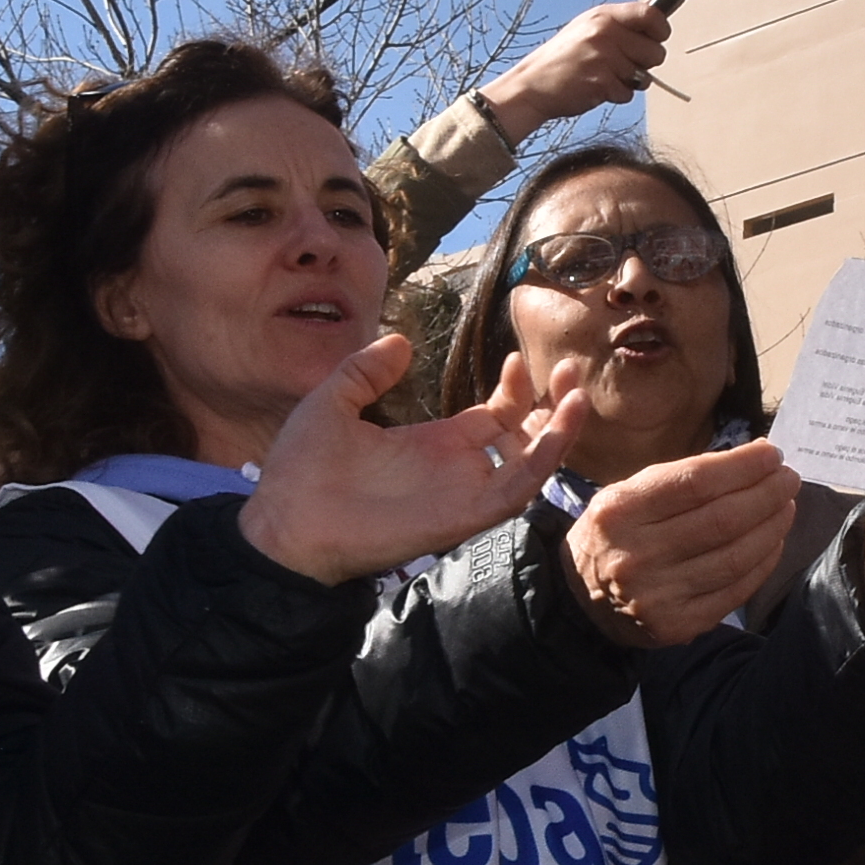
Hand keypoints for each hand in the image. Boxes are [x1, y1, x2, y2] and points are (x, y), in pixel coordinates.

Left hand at [241, 343, 587, 582]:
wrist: (286, 523)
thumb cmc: (301, 470)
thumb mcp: (332, 401)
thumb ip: (365, 371)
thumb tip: (400, 341)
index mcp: (431, 444)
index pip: (492, 417)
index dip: (513, 390)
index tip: (518, 358)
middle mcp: (455, 468)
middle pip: (522, 437)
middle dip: (550, 405)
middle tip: (572, 370)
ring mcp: (463, 491)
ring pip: (530, 463)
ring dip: (559, 430)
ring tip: (578, 392)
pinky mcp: (464, 513)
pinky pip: (516, 489)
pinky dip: (545, 460)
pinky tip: (559, 425)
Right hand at [481, 1, 672, 138]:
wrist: (532, 85)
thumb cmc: (561, 59)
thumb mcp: (587, 28)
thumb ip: (619, 24)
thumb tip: (655, 14)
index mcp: (604, 16)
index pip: (651, 14)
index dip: (661, 29)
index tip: (658, 38)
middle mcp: (605, 33)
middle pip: (655, 51)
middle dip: (646, 63)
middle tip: (624, 65)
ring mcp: (604, 58)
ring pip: (644, 76)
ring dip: (629, 82)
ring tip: (604, 76)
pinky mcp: (601, 82)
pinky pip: (628, 94)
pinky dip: (616, 95)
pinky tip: (596, 88)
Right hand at [565, 441, 800, 644]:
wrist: (581, 601)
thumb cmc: (616, 534)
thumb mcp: (625, 493)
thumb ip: (681, 476)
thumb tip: (754, 458)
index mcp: (619, 512)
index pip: (695, 482)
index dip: (743, 466)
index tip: (771, 454)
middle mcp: (635, 555)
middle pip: (722, 519)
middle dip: (766, 493)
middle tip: (788, 478)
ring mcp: (658, 596)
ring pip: (735, 557)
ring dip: (771, 527)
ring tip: (786, 506)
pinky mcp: (678, 626)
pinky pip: (735, 591)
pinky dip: (763, 562)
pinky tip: (772, 542)